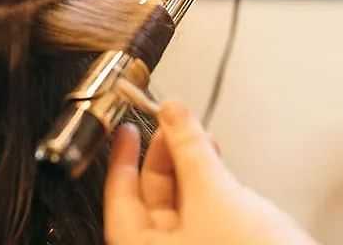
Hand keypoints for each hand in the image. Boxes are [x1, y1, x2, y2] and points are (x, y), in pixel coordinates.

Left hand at [104, 101, 317, 244]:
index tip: (126, 129)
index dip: (123, 158)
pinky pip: (204, 206)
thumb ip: (190, 148)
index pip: (121, 198)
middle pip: (153, 196)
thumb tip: (172, 112)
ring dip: (189, 162)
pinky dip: (208, 179)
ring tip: (197, 133)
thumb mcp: (213, 194)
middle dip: (164, 153)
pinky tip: (215, 157)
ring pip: (181, 199)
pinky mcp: (221, 244)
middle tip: (171, 121)